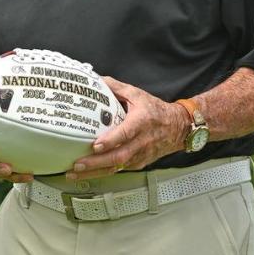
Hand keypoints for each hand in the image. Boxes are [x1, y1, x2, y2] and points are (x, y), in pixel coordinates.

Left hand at [68, 76, 188, 179]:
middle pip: (118, 156)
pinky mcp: (137, 163)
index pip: (125, 134)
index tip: (96, 145)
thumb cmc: (157, 111)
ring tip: (75, 173)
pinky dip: (102, 173)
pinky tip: (88, 174)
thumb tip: (97, 80)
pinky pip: (118, 170)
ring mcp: (139, 155)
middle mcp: (140, 142)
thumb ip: (117, 87)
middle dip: (96, 163)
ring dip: (95, 172)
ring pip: (116, 167)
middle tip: (77, 165)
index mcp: (141, 122)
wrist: (178, 128)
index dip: (111, 141)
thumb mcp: (137, 94)